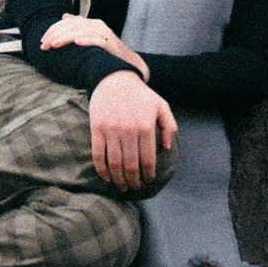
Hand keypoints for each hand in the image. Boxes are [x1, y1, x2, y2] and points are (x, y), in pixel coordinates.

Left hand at [42, 13, 148, 79]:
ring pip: (81, 32)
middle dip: (55, 35)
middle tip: (43, 45)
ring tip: (54, 44)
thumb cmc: (105, 52)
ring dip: (66, 38)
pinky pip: (96, 40)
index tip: (42, 41)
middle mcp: (96, 25)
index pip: (67, 23)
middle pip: (72, 26)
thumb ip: (78, 27)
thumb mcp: (91, 37)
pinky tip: (77, 43)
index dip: (53, 30)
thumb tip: (64, 17)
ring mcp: (104, 33)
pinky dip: (86, 40)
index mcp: (90, 23)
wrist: (127, 62)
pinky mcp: (109, 43)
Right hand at [89, 71, 177, 192]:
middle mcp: (128, 129)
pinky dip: (102, 170)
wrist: (115, 79)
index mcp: (146, 126)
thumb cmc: (141, 95)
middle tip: (135, 187)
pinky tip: (107, 178)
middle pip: (131, 165)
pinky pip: (98, 155)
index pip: (148, 159)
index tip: (148, 180)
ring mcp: (111, 130)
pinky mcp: (97, 129)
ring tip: (122, 187)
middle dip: (134, 181)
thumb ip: (170, 126)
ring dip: (118, 180)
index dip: (148, 174)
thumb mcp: (161, 105)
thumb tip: (167, 148)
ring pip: (115, 164)